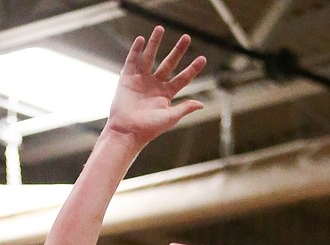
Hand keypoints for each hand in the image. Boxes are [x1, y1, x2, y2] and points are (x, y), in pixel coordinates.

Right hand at [106, 28, 204, 148]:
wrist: (127, 131)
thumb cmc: (149, 129)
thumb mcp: (170, 118)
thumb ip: (184, 108)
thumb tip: (201, 104)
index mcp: (166, 95)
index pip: (182, 78)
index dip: (193, 69)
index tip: (203, 58)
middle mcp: (155, 85)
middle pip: (169, 64)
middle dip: (178, 51)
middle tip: (187, 37)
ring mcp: (141, 80)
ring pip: (150, 57)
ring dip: (155, 43)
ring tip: (160, 28)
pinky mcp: (127, 79)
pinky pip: (132, 61)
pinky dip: (135, 50)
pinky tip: (141, 39)